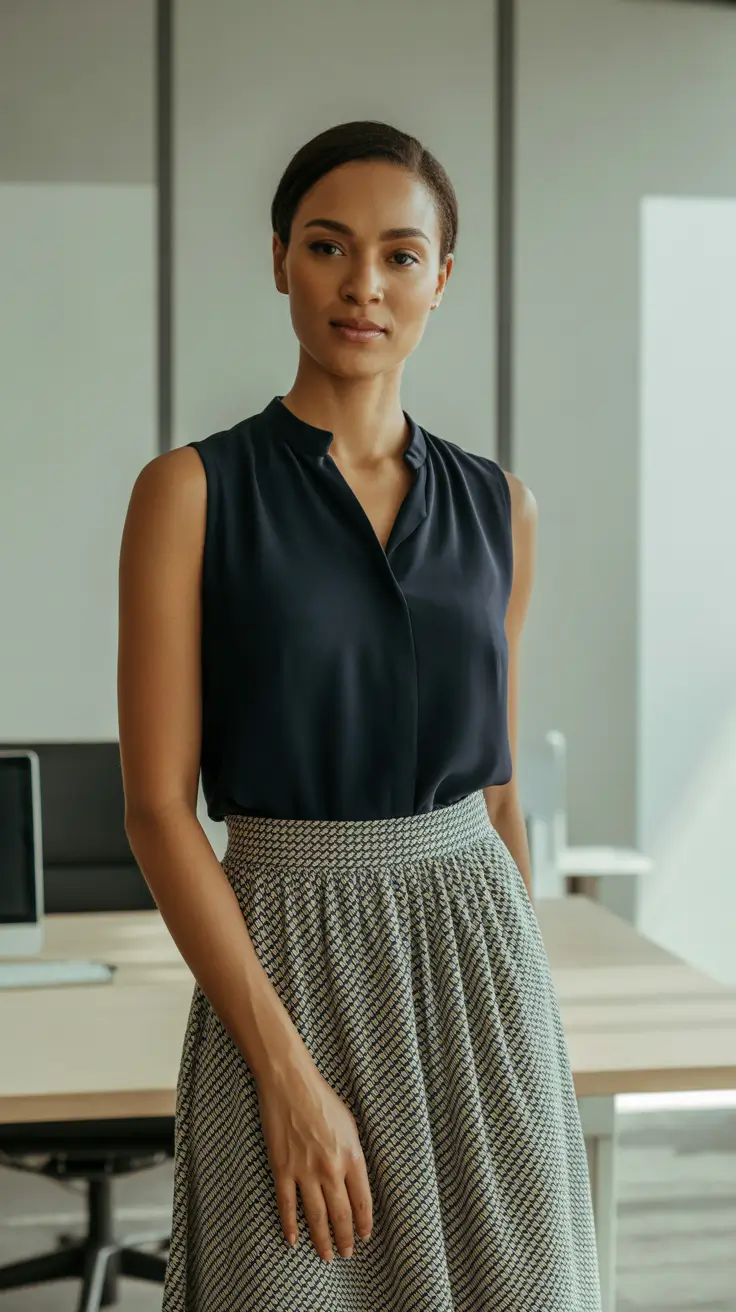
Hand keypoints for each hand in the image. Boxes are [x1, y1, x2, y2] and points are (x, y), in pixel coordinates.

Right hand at [256, 1058, 373, 1261]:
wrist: (290, 1084)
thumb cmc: (322, 1099)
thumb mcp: (350, 1124)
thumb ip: (354, 1154)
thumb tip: (356, 1179)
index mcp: (352, 1157)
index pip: (362, 1201)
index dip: (364, 1223)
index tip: (364, 1235)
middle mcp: (331, 1169)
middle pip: (341, 1214)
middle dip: (346, 1237)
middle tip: (347, 1253)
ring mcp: (305, 1172)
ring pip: (316, 1217)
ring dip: (322, 1240)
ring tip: (327, 1255)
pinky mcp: (282, 1170)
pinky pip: (287, 1206)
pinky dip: (290, 1226)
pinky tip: (293, 1240)